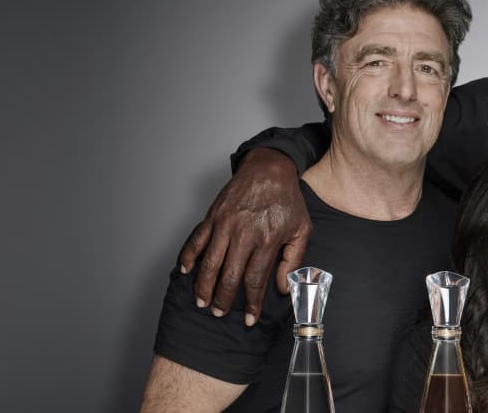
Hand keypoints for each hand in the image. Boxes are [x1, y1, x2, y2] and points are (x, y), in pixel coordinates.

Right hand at [178, 148, 310, 324]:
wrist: (269, 169)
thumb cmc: (287, 200)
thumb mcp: (302, 229)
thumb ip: (293, 260)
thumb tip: (284, 288)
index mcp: (267, 240)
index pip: (256, 280)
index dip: (251, 303)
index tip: (249, 318)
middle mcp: (244, 234)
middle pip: (230, 276)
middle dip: (223, 299)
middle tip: (220, 313)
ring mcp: (226, 225)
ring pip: (210, 263)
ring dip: (203, 286)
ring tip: (202, 301)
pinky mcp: (213, 216)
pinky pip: (196, 240)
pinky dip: (188, 256)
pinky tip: (186, 271)